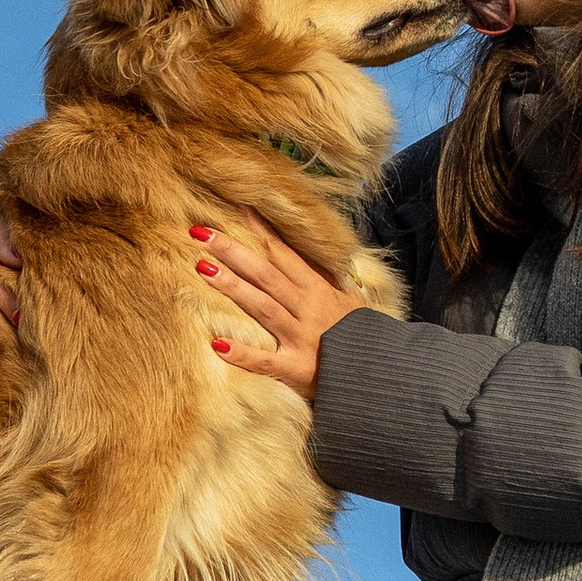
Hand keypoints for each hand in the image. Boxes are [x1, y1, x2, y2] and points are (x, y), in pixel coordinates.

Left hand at [191, 214, 364, 398]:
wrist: (380, 372)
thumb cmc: (361, 336)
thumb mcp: (350, 300)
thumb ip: (328, 279)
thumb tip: (315, 253)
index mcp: (318, 289)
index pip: (283, 253)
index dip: (260, 230)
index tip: (236, 208)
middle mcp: (307, 308)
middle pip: (265, 274)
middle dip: (233, 251)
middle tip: (201, 233)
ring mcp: (300, 337)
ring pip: (262, 307)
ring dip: (233, 287)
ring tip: (203, 268)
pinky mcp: (294, 368)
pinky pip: (265, 361)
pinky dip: (242, 354)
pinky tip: (217, 344)